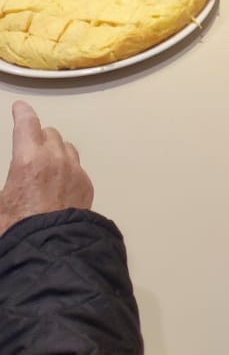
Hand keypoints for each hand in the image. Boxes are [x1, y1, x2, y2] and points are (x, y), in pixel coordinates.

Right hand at [0, 102, 93, 235]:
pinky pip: (77, 167)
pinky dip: (68, 170)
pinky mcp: (86, 185)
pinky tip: (60, 187)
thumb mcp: (0, 204)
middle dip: (38, 137)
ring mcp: (74, 171)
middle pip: (49, 133)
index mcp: (28, 160)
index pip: (27, 124)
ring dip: (56, 151)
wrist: (49, 254)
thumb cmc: (17, 230)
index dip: (22, 112)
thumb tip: (13, 183)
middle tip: (30, 150)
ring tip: (46, 167)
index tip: (19, 108)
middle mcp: (54, 159)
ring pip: (66, 147)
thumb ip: (6, 187)